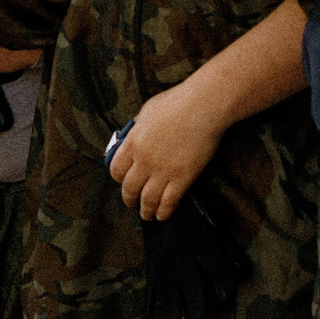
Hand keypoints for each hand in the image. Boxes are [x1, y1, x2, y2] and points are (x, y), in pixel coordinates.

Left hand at [108, 79, 225, 219]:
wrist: (203, 106)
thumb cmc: (176, 102)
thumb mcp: (147, 112)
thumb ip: (138, 128)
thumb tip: (134, 135)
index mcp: (132, 143)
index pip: (116, 169)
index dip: (118, 178)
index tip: (122, 181)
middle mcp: (143, 160)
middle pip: (129, 188)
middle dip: (129, 199)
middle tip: (131, 203)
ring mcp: (163, 171)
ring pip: (148, 200)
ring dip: (145, 210)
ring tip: (146, 215)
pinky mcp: (182, 178)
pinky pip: (169, 202)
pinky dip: (164, 212)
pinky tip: (163, 216)